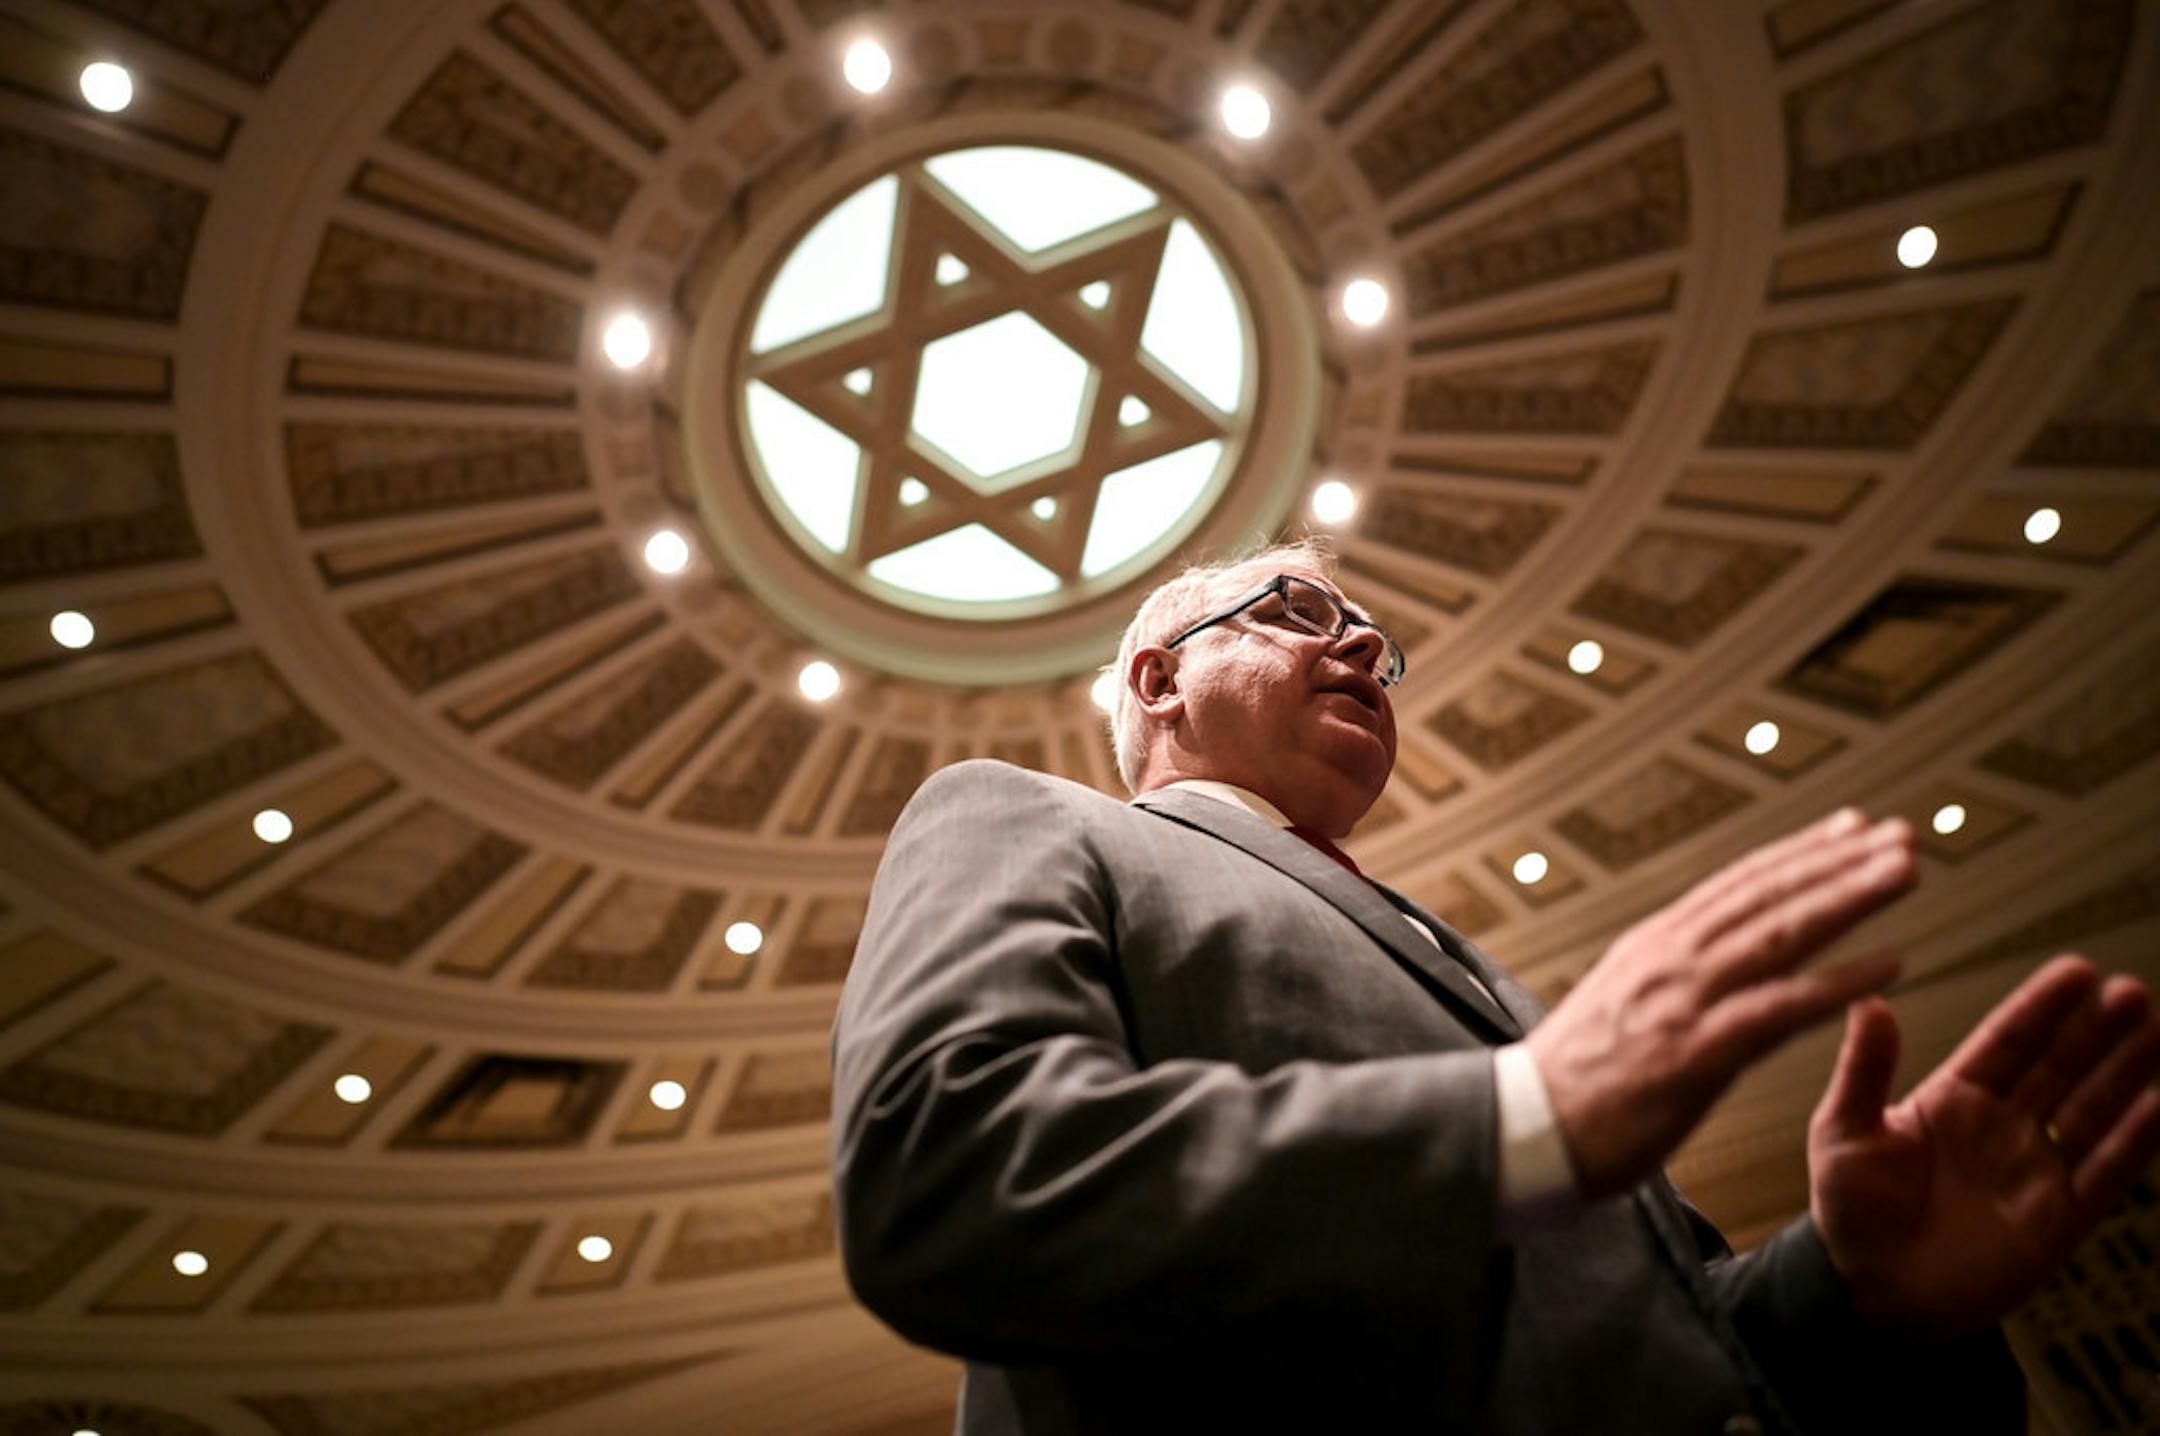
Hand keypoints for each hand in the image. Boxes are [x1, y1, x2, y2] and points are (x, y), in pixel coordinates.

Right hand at [1526, 807, 1913, 1198]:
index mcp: (1653, 947)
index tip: (1850, 827)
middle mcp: (1671, 958)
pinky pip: (1784, 1008)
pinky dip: (1840, 983)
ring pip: (1783, 932)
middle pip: (1769, 895)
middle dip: (1840, 860)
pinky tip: (1892, 966)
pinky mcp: (1698, 1052)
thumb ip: (1662, 978)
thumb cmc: (1571, 1083)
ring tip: (1906, 870)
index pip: (1738, 885)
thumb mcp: (1617, 1006)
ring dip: (1850, 896)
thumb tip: (1696, 961)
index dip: (1800, 853)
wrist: (1522, 1129)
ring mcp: (1685, 1001)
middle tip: (1902, 834)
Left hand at [1808, 955, 2159, 1335]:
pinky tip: (2159, 1103)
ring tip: (2156, 1029)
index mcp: (1954, 1097)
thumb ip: (1864, 1070)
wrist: (1868, 1290)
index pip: (2007, 1042)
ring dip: (2125, 1073)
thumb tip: (1870, 1003)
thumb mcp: (1844, 1130)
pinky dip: (2134, 1140)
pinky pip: (2105, 1173)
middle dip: (2096, 1030)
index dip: (2042, 1008)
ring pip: (2092, 1110)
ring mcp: (2035, 1169)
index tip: (2077, 971)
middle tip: (2130, 991)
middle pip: (2060, 1067)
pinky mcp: (2058, 1219)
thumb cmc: (1849, 1208)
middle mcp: (2003, 1125)